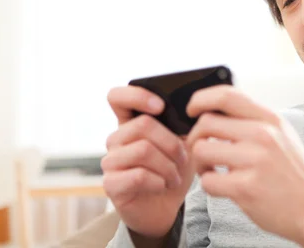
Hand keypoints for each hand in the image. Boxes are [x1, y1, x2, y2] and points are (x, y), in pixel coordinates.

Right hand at [101, 86, 194, 237]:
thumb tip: (192, 111)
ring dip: (168, 165)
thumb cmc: (174, 170)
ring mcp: (111, 161)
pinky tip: (162, 186)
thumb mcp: (183, 144)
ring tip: (175, 176)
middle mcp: (116, 138)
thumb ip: (181, 125)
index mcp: (131, 122)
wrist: (167, 208)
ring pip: (143, 150)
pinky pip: (138, 175)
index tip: (161, 107)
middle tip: (183, 159)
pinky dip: (159, 181)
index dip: (137, 95)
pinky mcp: (111, 184)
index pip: (117, 96)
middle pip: (143, 125)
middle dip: (172, 143)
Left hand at [185, 85, 303, 244]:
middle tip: (200, 150)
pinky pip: (208, 181)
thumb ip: (255, 120)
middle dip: (195, 137)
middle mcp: (263, 135)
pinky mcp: (246, 188)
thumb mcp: (283, 135)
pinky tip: (222, 186)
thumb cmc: (296, 174)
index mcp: (270, 119)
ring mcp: (255, 161)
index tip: (192, 109)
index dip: (201, 99)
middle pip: (206, 123)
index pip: (226, 95)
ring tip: (212, 170)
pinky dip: (209, 185)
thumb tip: (218, 109)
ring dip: (199, 163)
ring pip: (202, 150)